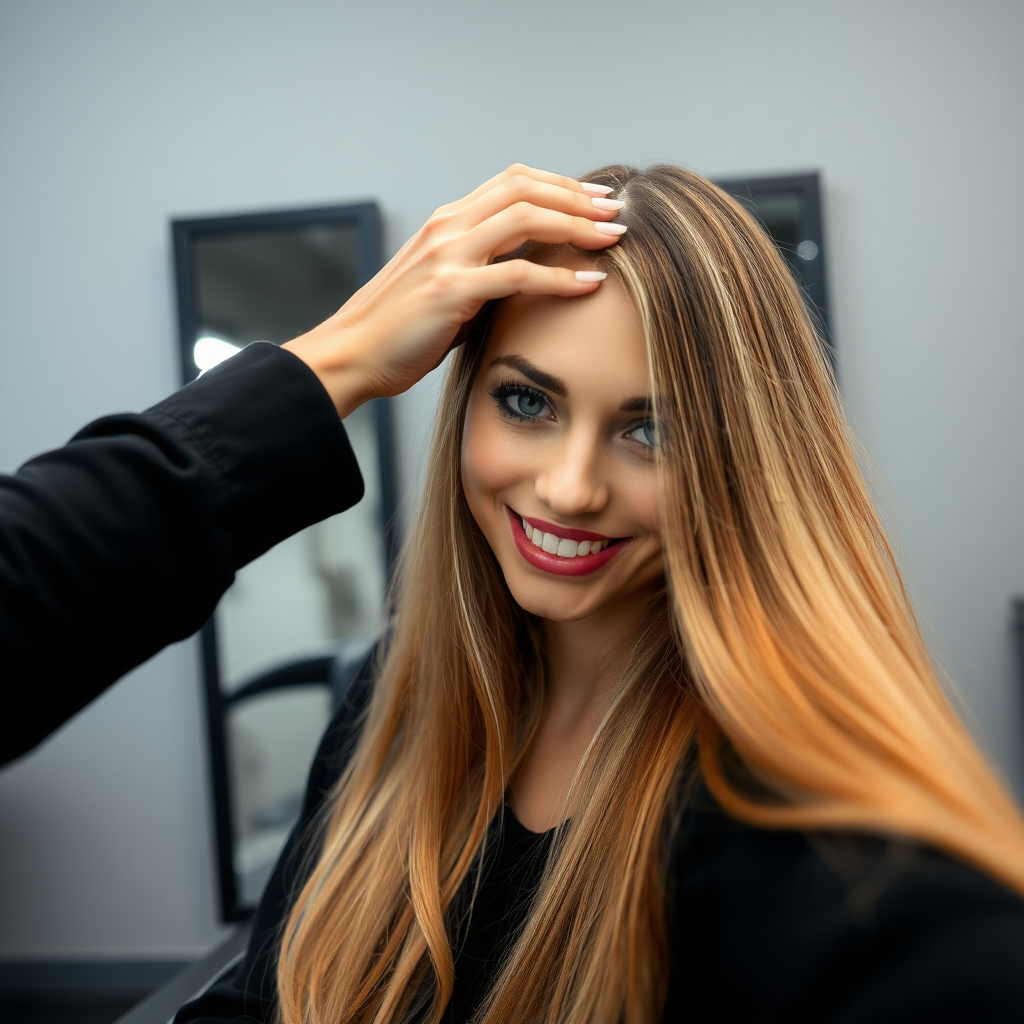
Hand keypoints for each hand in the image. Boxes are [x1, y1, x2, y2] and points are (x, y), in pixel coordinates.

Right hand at [283, 164, 624, 417]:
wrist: (351, 355)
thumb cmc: (399, 332)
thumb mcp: (445, 290)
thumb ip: (482, 274)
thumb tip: (528, 277)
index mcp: (447, 224)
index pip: (513, 182)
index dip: (560, 185)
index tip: (596, 200)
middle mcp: (447, 228)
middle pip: (525, 188)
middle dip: (578, 197)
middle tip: (617, 212)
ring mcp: (447, 255)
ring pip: (525, 218)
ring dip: (576, 226)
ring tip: (612, 238)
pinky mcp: (450, 290)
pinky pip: (517, 274)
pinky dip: (560, 278)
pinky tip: (590, 283)